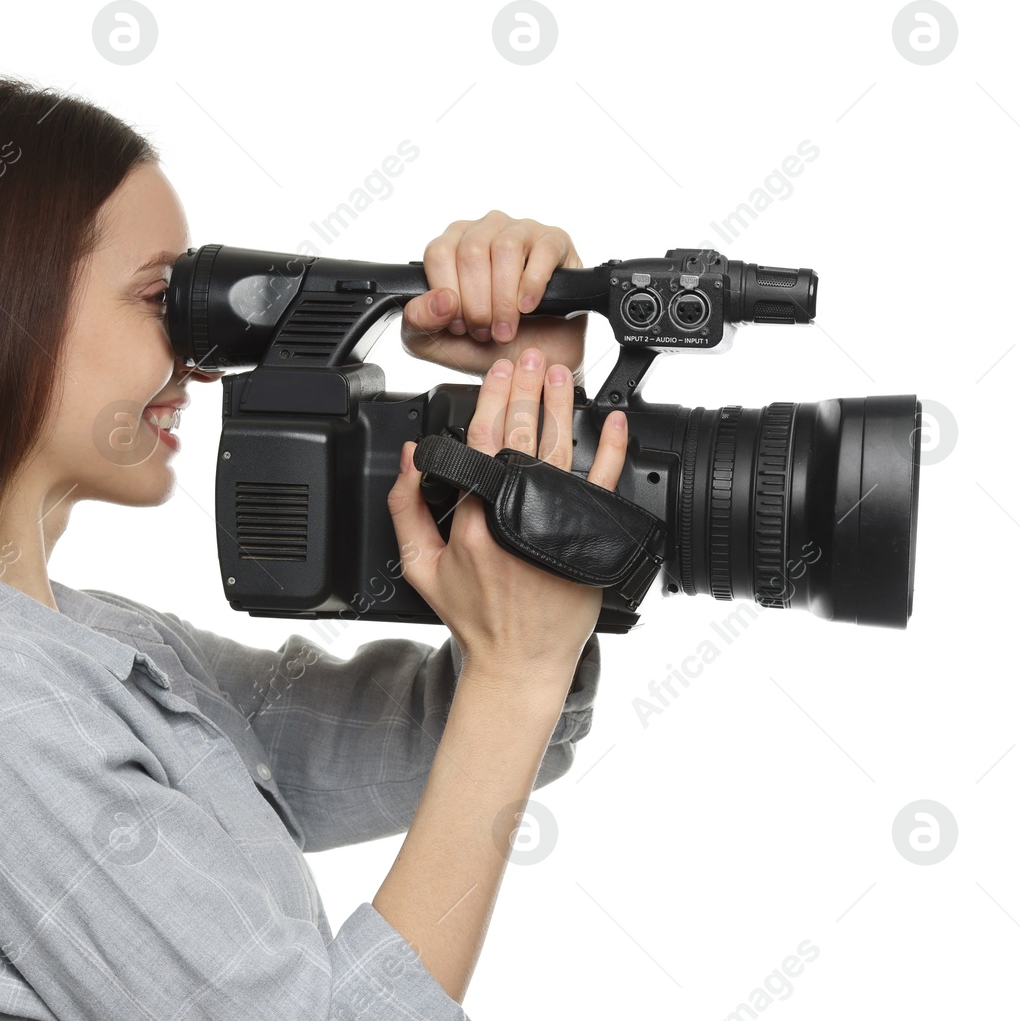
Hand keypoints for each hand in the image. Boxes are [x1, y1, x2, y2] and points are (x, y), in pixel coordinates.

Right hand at [386, 346, 628, 681]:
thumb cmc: (476, 620)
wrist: (520, 662)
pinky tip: (614, 422)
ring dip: (561, 404)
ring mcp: (555, 525)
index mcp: (473, 521)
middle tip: (528, 358)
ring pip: (561, 449)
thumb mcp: (420, 569)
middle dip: (526, 390)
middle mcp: (515, 516)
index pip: (482, 445)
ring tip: (560, 374)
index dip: (491, 401)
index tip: (497, 373)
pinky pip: (605, 483)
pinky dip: (612, 449)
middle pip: (523, 436)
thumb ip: (405, 511)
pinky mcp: (587, 535)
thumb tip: (408, 460)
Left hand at [400, 211, 586, 380]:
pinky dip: (532, 286)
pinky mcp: (553, 241)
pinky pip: (541, 252)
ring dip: (504, 299)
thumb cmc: (482, 343)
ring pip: (505, 249)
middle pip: (472, 252)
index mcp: (451, 245)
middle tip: (484, 332)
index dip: (448, 294)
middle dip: (477, 303)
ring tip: (506, 328)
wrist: (530, 358)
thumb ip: (418, 321)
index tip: (458, 325)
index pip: (439, 253)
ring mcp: (520, 231)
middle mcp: (484, 230)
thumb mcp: (435, 341)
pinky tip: (528, 308)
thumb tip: (440, 300)